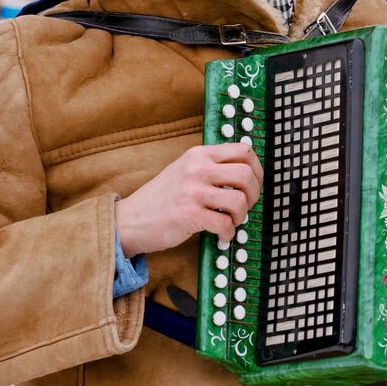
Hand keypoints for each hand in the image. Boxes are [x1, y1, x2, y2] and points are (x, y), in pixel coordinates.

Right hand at [115, 142, 263, 257]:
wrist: (130, 220)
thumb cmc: (162, 198)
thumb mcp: (186, 170)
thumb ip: (212, 166)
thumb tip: (247, 173)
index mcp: (199, 154)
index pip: (244, 150)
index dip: (257, 169)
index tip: (253, 184)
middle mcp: (197, 168)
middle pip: (246, 175)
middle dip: (253, 194)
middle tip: (244, 206)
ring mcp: (192, 191)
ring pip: (239, 200)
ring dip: (241, 216)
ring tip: (231, 221)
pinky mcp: (189, 214)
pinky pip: (224, 224)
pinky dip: (228, 233)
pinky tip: (221, 235)